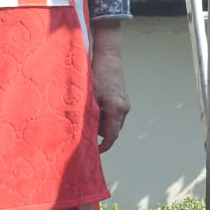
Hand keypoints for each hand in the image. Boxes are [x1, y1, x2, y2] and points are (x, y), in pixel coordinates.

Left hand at [90, 22, 130, 153]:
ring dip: (103, 124)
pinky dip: (106, 116)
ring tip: (90, 116)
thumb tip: (84, 131)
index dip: (104, 146)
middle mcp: (124, 108)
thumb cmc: (98, 74)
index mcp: (116, 109)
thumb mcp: (90, 96)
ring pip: (114, 122)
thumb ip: (89, 114)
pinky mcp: (124, 99)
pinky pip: (116, 114)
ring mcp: (125, 104)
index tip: (95, 152)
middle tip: (87, 132)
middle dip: (101, 134)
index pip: (111, 135)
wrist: (109, 58)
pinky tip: (96, 108)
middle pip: (113, 130)